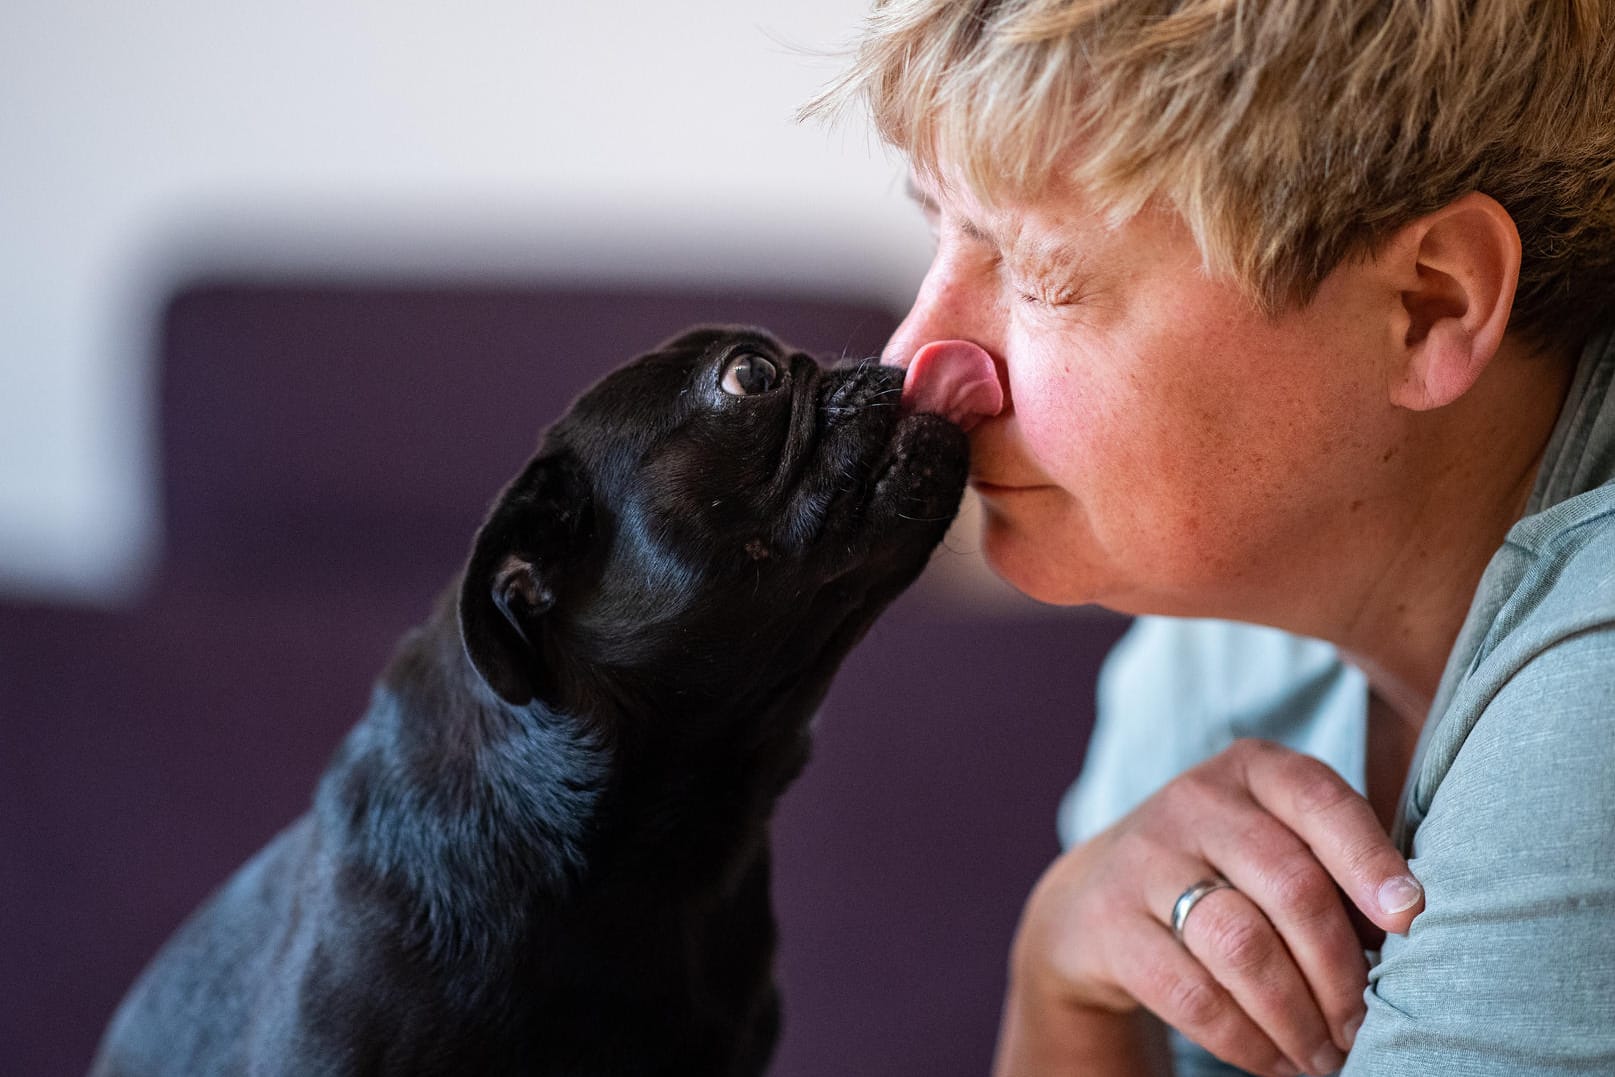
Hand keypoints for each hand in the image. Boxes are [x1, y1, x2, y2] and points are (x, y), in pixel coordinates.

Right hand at [994, 739, 1423, 1076]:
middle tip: (1365, 1024)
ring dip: (1297, 1015)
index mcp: (1252, 768)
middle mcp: (1193, 801)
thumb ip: (1340, 866)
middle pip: (1289, 884)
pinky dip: (1246, 1041)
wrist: (1101, 893)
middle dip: (1340, 969)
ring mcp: (1143, 858)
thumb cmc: (1229, 869)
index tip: (1411, 920)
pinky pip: (1190, 993)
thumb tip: (1412, 927)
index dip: (1369, 859)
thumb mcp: (1279, 840)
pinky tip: (1277, 1059)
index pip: (1319, 799)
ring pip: (1239, 944)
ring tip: (1328, 1054)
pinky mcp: (1109, 922)